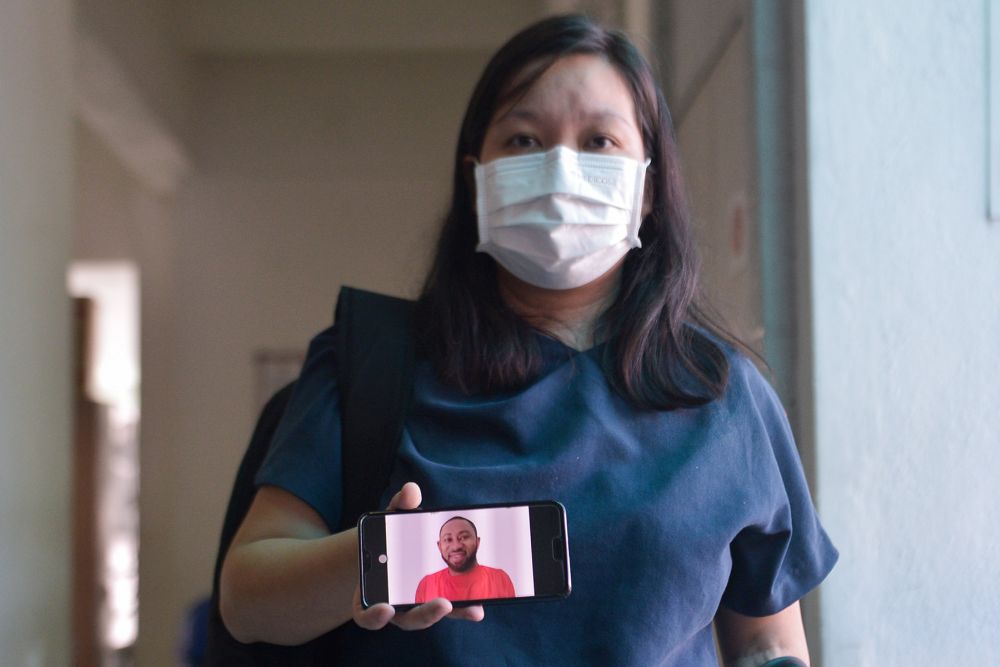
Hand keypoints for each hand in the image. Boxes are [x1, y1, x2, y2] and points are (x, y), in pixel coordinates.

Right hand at [352, 482, 485, 629]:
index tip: (385, 608)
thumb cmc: (389, 537)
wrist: (390, 552)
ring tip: (474, 607)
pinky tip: (479, 607)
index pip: (367, 615)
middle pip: (408, 619)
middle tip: (443, 604)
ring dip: (454, 612)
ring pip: (434, 617)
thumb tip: (411, 490)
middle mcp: (394, 607)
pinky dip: (462, 610)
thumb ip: (399, 506)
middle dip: (426, 613)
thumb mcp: (391, 519)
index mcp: (371, 592)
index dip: (374, 616)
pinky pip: (449, 610)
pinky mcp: (437, 604)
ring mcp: (417, 607)